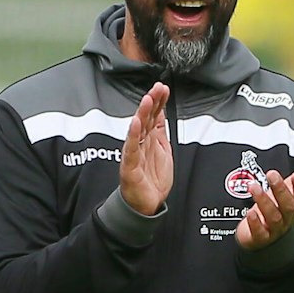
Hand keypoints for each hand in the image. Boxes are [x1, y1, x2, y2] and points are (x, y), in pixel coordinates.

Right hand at [119, 83, 172, 215]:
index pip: (154, 115)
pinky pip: (130, 149)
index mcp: (150, 139)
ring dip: (142, 114)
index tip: (163, 88)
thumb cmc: (152, 178)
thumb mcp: (163, 149)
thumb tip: (162, 111)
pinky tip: (135, 124)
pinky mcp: (130, 166)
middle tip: (156, 89)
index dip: (159, 101)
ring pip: (138, 130)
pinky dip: (133, 136)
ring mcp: (134, 153)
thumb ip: (161, 130)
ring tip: (147, 100)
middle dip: (152, 103)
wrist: (146, 204)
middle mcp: (141, 143)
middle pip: (146, 119)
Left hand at [237, 154, 293, 249]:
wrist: (263, 235)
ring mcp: (274, 229)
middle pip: (288, 206)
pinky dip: (255, 223)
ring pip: (273, 217)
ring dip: (264, 201)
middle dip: (281, 190)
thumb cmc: (277, 209)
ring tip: (254, 187)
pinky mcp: (259, 238)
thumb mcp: (291, 189)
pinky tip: (250, 213)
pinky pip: (259, 233)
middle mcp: (286, 217)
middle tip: (272, 174)